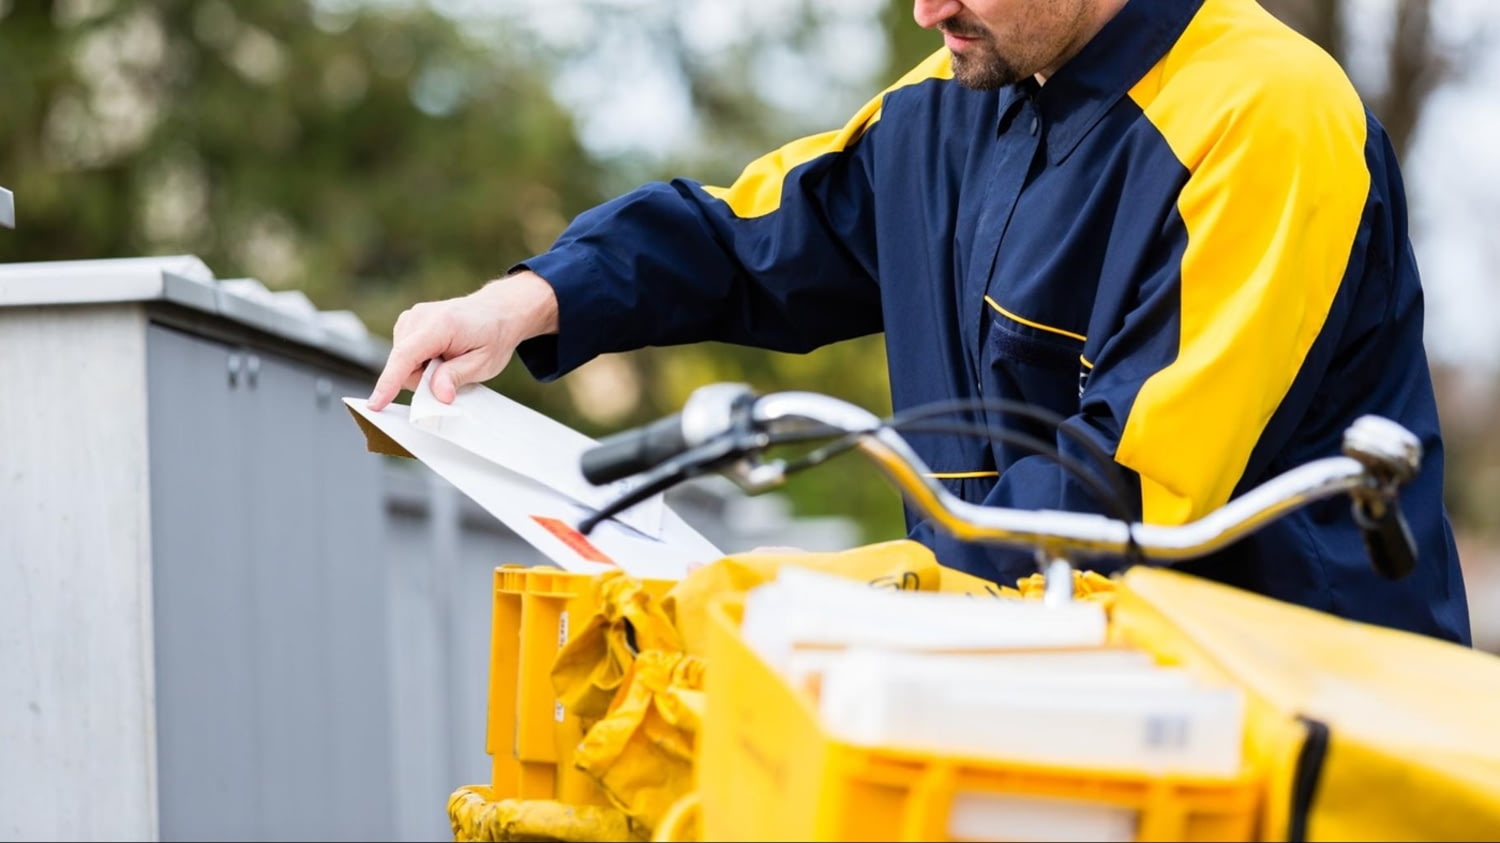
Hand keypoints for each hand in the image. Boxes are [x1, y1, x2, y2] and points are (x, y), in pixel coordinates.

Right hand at [367, 270, 558, 410]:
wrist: (498, 310)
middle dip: (422, 379)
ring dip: (422, 370)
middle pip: (402, 364)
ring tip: (449, 359)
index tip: (376, 403)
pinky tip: (440, 354)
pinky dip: (420, 361)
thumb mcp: (484, 363)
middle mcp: (420, 316)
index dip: (389, 383)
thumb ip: (456, 377)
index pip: (405, 357)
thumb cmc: (493, 334)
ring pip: (402, 361)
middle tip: (452, 372)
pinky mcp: (408, 321)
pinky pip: (405, 354)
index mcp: (440, 324)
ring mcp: (412, 316)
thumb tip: (437, 395)